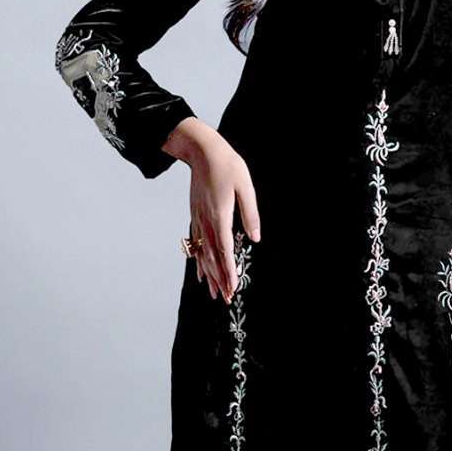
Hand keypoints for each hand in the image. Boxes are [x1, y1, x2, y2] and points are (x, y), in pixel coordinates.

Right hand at [165, 118, 260, 301]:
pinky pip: (196, 245)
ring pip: (203, 254)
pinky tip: (201, 273)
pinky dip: (199, 261)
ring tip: (215, 294)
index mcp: (220, 215)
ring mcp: (199, 219)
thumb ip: (250, 214)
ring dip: (209, 275)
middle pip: (212, 258)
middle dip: (220, 280)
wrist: (202, 151)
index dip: (229, 271)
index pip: (225, 250)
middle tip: (227, 299)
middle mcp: (207, 221)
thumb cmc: (227, 166)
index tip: (233, 287)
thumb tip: (255, 238)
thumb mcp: (245, 187)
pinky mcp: (195, 216)